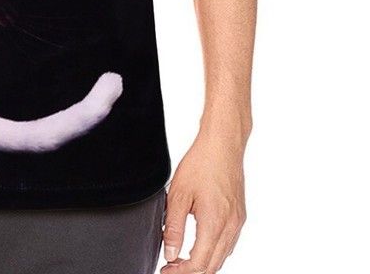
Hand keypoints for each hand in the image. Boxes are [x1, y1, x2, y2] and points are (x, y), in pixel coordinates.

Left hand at [161, 131, 246, 272]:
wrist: (223, 145)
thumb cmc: (200, 164)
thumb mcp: (178, 194)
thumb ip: (173, 227)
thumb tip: (170, 253)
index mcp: (215, 223)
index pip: (199, 263)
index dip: (181, 271)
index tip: (166, 269)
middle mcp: (231, 227)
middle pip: (213, 265)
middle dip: (191, 271)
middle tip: (171, 267)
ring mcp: (238, 222)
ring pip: (222, 256)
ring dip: (203, 263)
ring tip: (181, 259)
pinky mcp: (239, 215)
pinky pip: (228, 244)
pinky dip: (214, 251)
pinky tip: (200, 245)